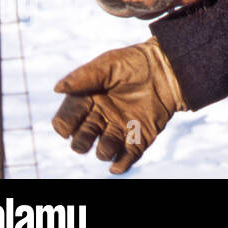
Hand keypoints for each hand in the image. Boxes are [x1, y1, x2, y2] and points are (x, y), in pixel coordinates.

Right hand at [52, 37, 185, 173]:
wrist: (170, 67)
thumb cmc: (136, 61)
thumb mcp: (109, 64)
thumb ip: (84, 76)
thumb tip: (57, 88)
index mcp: (87, 101)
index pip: (66, 120)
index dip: (66, 124)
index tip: (72, 121)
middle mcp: (100, 117)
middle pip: (80, 140)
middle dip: (81, 142)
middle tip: (92, 130)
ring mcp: (120, 128)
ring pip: (103, 151)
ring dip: (104, 151)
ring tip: (112, 141)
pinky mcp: (140, 136)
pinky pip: (127, 156)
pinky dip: (121, 165)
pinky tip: (118, 166)